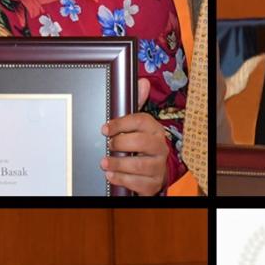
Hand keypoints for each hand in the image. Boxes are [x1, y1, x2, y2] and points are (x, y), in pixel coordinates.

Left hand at [101, 78, 167, 194]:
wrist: (152, 172)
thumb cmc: (140, 145)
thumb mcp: (137, 126)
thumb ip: (136, 105)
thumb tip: (143, 81)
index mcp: (154, 130)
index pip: (140, 121)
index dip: (120, 124)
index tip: (105, 129)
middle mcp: (160, 147)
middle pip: (141, 143)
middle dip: (119, 144)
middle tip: (108, 146)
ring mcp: (158, 166)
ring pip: (138, 165)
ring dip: (117, 163)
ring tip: (104, 163)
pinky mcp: (153, 183)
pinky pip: (137, 183)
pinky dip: (121, 179)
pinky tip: (111, 175)